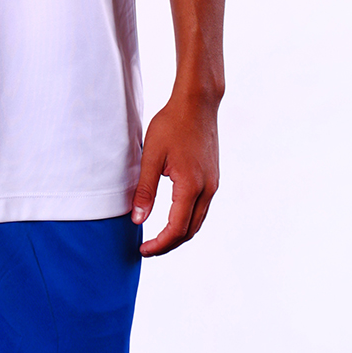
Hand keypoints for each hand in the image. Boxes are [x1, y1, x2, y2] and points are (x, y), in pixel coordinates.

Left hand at [130, 92, 219, 256]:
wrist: (197, 103)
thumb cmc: (171, 124)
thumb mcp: (151, 155)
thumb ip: (145, 189)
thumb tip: (138, 220)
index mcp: (191, 186)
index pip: (176, 229)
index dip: (159, 244)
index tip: (143, 249)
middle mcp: (207, 189)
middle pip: (190, 230)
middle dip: (169, 243)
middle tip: (148, 247)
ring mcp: (213, 184)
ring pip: (198, 221)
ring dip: (179, 233)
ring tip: (158, 236)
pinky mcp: (214, 177)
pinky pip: (202, 207)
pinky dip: (187, 219)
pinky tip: (173, 215)